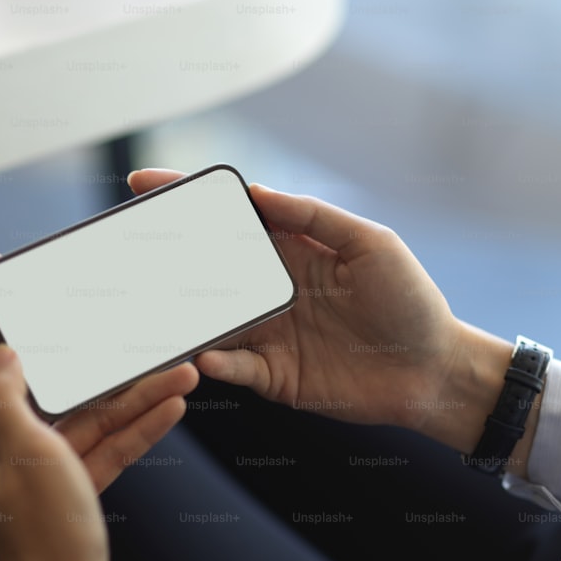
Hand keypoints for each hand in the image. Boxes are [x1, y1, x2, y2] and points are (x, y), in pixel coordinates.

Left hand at [0, 292, 196, 560]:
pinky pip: (107, 443)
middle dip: (86, 356)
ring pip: (87, 413)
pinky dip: (137, 427)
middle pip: (44, 382)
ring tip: (176, 373)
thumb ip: (8, 397)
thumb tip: (5, 354)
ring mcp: (42, 466)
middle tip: (110, 325)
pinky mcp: (74, 484)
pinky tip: (171, 407)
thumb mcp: (25, 453)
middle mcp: (5, 446)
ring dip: (132, 394)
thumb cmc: (44, 537)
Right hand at [128, 170, 520, 462]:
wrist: (434, 372)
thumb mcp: (369, 244)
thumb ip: (312, 217)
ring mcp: (267, 333)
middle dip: (163, 257)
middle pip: (205, 269)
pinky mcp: (273, 376)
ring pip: (209, 321)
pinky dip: (215, 362)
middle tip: (126, 250)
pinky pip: (233, 367)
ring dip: (179, 314)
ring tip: (147, 306)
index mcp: (290, 250)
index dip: (186, 200)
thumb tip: (256, 192)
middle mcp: (269, 289)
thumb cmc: (410, 301)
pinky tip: (203, 355)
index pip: (230, 219)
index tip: (143, 185)